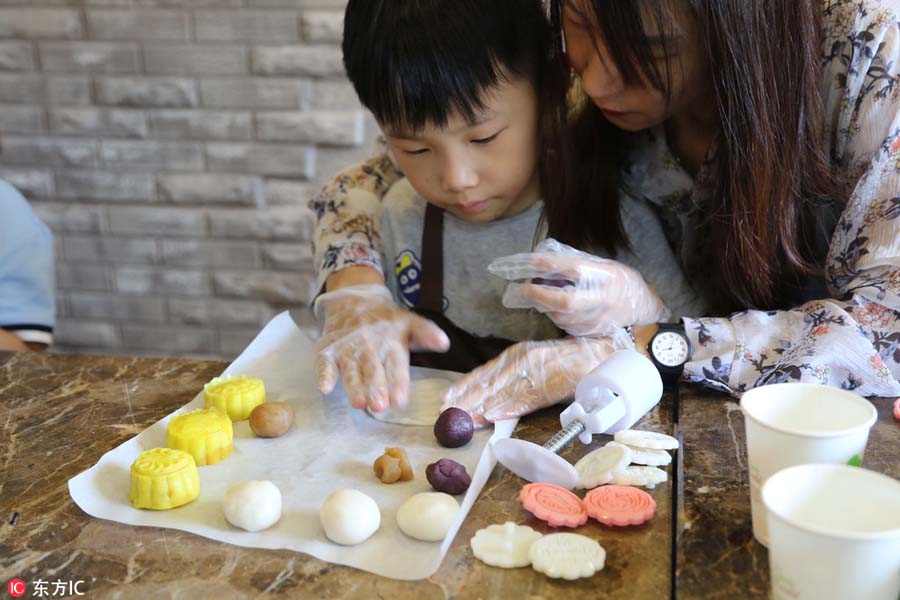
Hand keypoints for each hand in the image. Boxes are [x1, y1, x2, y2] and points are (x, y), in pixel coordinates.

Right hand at [314, 284, 449, 411]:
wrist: (353, 299)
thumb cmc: (385, 320)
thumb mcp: (409, 323)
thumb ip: (426, 334)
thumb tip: (445, 343)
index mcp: (391, 342)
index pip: (396, 365)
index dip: (398, 383)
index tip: (400, 400)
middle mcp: (369, 346)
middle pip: (373, 370)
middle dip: (376, 388)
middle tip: (380, 406)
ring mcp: (348, 348)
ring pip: (351, 369)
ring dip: (354, 386)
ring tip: (359, 403)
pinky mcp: (329, 349)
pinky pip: (325, 363)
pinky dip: (324, 375)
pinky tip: (325, 388)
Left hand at [440, 336, 625, 426]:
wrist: (603, 350)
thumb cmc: (569, 359)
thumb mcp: (535, 362)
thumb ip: (514, 379)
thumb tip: (490, 399)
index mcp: (516, 356)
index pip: (484, 373)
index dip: (464, 386)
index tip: (445, 398)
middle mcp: (523, 361)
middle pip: (489, 384)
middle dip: (466, 400)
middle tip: (446, 414)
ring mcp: (538, 372)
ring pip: (504, 392)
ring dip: (482, 407)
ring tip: (464, 419)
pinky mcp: (554, 384)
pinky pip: (529, 398)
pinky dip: (511, 407)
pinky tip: (495, 416)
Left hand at [489, 238, 670, 336]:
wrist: (643, 308)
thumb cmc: (621, 282)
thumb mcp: (605, 266)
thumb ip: (579, 263)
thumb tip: (545, 260)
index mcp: (608, 277)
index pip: (577, 269)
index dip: (552, 265)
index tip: (533, 261)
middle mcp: (604, 299)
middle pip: (567, 301)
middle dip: (540, 295)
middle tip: (526, 288)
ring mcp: (599, 320)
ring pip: (562, 317)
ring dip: (545, 307)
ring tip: (538, 296)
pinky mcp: (594, 333)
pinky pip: (567, 326)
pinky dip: (555, 316)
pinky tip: (552, 307)